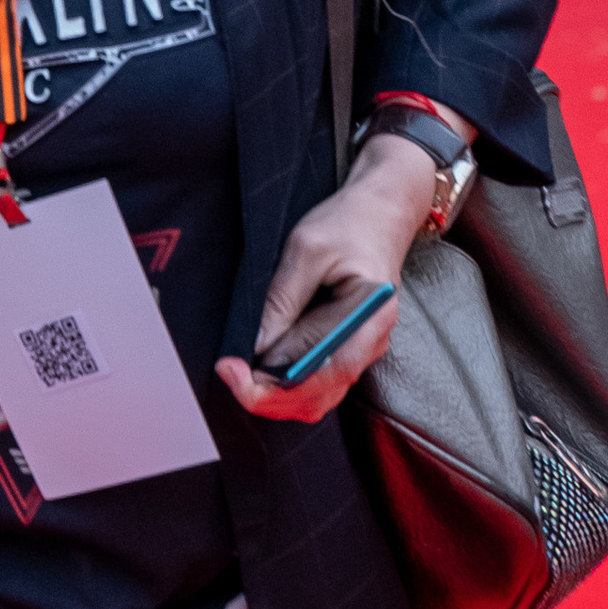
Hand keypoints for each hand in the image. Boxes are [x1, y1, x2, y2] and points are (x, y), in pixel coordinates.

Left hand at [217, 132, 449, 426]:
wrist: (379, 212)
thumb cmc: (348, 223)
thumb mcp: (307, 250)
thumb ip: (283, 299)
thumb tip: (256, 347)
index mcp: (371, 319)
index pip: (326, 375)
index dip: (277, 385)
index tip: (235, 372)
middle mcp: (371, 344)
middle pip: (318, 396)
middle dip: (268, 395)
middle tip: (227, 370)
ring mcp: (359, 349)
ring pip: (315, 396)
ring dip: (274, 393)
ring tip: (237, 369)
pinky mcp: (345, 346)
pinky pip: (315, 381)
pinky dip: (284, 382)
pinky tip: (257, 364)